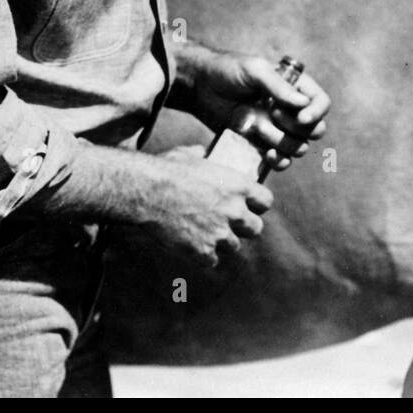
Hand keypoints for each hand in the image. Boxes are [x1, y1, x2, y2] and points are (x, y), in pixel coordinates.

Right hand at [147, 146, 274, 266]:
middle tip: (229, 224)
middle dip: (243, 227)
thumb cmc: (166, 169)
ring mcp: (220, 233)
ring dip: (221, 242)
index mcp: (238, 185)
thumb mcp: (189, 155)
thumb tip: (202, 152)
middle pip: (255, 228)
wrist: (146, 192)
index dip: (257, 204)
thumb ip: (202, 155)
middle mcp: (235, 210)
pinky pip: (212, 260)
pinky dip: (203, 255)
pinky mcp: (203, 250)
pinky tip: (192, 246)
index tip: (249, 205)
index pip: (266, 201)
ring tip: (204, 233)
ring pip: (233, 246)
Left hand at [191, 52, 329, 173]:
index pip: (321, 103)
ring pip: (298, 148)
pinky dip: (279, 162)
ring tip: (257, 127)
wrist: (199, 86)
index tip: (300, 117)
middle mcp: (290, 110)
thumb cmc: (227, 70)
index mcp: (294, 87)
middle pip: (315, 130)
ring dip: (281, 142)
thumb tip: (303, 104)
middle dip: (297, 128)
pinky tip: (265, 154)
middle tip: (273, 115)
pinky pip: (281, 162)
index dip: (316, 113)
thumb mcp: (254, 70)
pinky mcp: (261, 145)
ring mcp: (276, 129)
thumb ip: (278, 86)